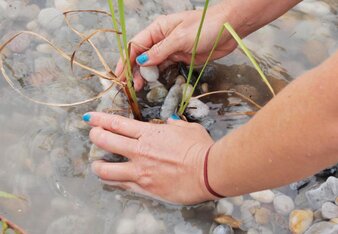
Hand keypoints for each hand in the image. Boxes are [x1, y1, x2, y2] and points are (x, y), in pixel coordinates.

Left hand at [83, 112, 215, 204]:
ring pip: (106, 170)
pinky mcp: (145, 188)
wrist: (209, 172)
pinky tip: (112, 180)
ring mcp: (140, 171)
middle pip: (106, 142)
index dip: (99, 120)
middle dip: (95, 136)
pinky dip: (113, 181)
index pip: (117, 124)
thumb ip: (175, 124)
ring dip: (97, 165)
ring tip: (96, 164)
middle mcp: (140, 151)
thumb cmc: (200, 148)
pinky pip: (121, 185)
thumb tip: (170, 122)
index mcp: (149, 133)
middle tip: (93, 135)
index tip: (89, 118)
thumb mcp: (188, 129)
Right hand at [115, 1, 238, 90]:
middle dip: (132, 70)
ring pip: (152, 63)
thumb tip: (141, 63)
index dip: (125, 60)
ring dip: (144, 75)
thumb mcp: (180, 38)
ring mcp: (170, 49)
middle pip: (141, 56)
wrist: (228, 29)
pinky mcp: (180, 58)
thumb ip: (160, 52)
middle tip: (128, 86)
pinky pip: (164, 67)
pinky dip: (157, 75)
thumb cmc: (205, 27)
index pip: (135, 45)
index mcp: (158, 29)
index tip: (119, 75)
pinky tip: (152, 84)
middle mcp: (161, 39)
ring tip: (138, 88)